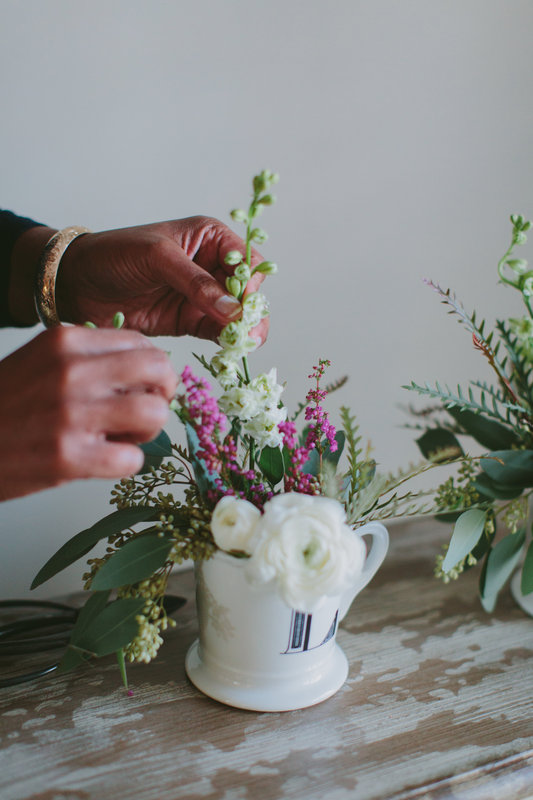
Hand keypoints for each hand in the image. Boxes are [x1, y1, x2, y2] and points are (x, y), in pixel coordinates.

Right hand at [0, 327, 176, 501]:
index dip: (153, 370)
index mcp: (65, 341)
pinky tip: (103, 460)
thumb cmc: (3, 405)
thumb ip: (89, 358)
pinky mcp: (68, 457)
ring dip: (148, 431)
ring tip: (124, 437)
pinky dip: (126, 463)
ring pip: (154, 413)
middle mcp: (71, 371)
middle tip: (147, 410)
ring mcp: (70, 414)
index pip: (142, 344)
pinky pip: (133, 459)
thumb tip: (144, 367)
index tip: (146, 386)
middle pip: (159, 370)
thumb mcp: (42, 362)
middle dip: (163, 393)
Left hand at [54, 216, 268, 341]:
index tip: (242, 302)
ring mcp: (202, 296)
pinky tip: (228, 349)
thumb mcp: (157, 258)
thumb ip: (196, 283)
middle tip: (248, 332)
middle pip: (248, 291)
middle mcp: (211, 266)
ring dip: (243, 330)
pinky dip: (226, 342)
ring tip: (242, 344)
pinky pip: (217, 332)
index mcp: (210, 239)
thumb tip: (234, 309)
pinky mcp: (189, 321)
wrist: (77, 283)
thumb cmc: (114, 254)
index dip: (250, 282)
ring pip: (237, 315)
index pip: (247, 260)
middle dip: (252, 311)